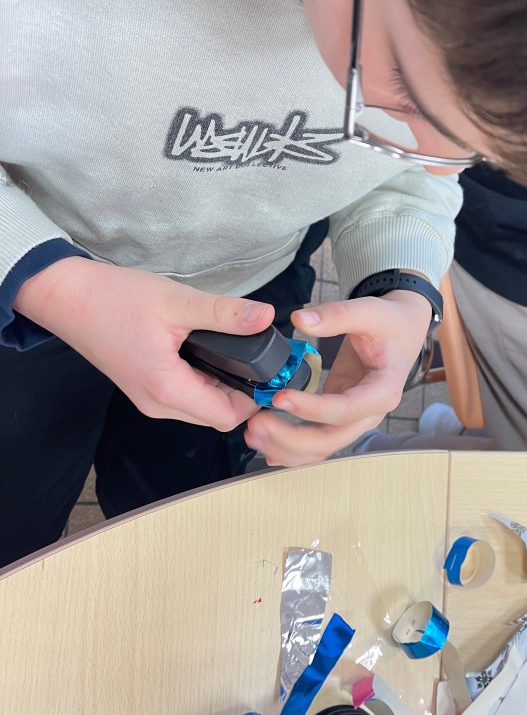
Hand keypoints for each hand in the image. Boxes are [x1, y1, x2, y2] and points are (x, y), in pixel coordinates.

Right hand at [13, 257, 274, 428]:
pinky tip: (213, 356)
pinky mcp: (145, 390)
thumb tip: (266, 317)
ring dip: (224, 390)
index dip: (256, 399)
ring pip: (202, 410)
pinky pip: (185, 399)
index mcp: (167, 388)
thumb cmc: (114, 299)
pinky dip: (204, 385)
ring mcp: (149, 400)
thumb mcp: (176, 302)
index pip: (228, 417)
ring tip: (241, 356)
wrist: (66, 298)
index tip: (272, 373)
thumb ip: (224, 313)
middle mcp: (158, 404)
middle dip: (243, 396)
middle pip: (217, 417)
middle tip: (262, 362)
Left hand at [244, 289, 431, 465]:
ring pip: (320, 448)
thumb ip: (336, 314)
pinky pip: (316, 441)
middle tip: (257, 425)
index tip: (280, 398)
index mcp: (382, 391)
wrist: (402, 330)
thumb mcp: (370, 311)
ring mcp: (353, 419)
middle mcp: (369, 413)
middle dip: (290, 438)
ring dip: (286, 448)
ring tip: (253, 434)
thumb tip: (299, 319)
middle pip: (330, 440)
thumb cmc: (390, 323)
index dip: (312, 409)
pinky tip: (266, 447)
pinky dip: (291, 447)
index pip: (345, 409)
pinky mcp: (338, 416)